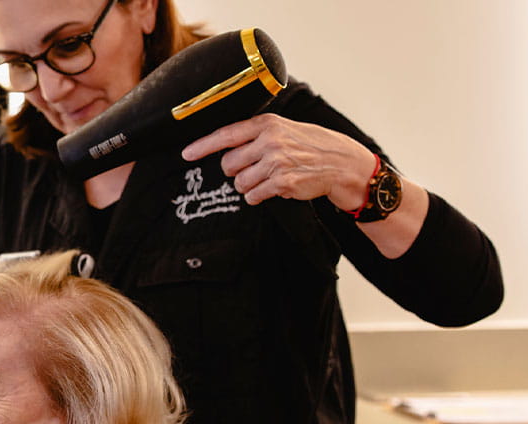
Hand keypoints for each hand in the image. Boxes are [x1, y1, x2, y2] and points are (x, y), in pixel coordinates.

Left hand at [181, 113, 374, 209]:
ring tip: (267, 178)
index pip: (226, 134)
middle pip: (228, 163)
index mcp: (267, 124)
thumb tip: (224, 145)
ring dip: (248, 185)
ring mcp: (276, 162)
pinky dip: (259, 196)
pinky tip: (274, 187)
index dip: (203, 146)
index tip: (187, 154)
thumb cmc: (310, 145)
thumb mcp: (284, 128)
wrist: (340, 162)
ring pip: (239, 183)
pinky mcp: (282, 183)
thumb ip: (256, 133)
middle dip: (235, 170)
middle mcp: (269, 141)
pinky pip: (253, 196)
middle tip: (253, 168)